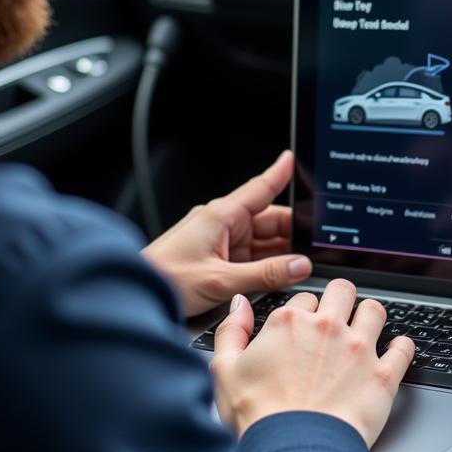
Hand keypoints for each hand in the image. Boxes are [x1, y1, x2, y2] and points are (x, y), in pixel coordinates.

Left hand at [141, 150, 311, 317]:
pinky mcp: (216, 259)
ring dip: (279, 253)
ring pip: (261, 242)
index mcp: (221, 215)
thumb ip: (264, 274)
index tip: (294, 160)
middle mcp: (222, 223)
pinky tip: (278, 276)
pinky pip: (249, 257)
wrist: (133, 292)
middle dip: (291, 233)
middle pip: (268, 221)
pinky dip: (265, 265)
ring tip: (300, 267)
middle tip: (317, 246)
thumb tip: (298, 266)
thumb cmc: (164, 278)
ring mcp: (219, 241)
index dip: (280, 173)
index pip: (260, 188)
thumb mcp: (220, 280)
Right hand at [210, 279, 414, 447]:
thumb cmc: (259, 416)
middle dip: (341, 299)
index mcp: (290, 322)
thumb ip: (231, 330)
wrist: (293, 451)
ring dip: (371, 316)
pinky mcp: (382, 375)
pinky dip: (402, 347)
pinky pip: (403, 349)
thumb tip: (239, 305)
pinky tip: (397, 350)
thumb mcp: (224, 369)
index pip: (305, 298)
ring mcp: (358, 349)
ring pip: (375, 310)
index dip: (305, 312)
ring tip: (367, 328)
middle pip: (343, 290)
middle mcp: (327, 328)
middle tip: (339, 316)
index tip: (304, 327)